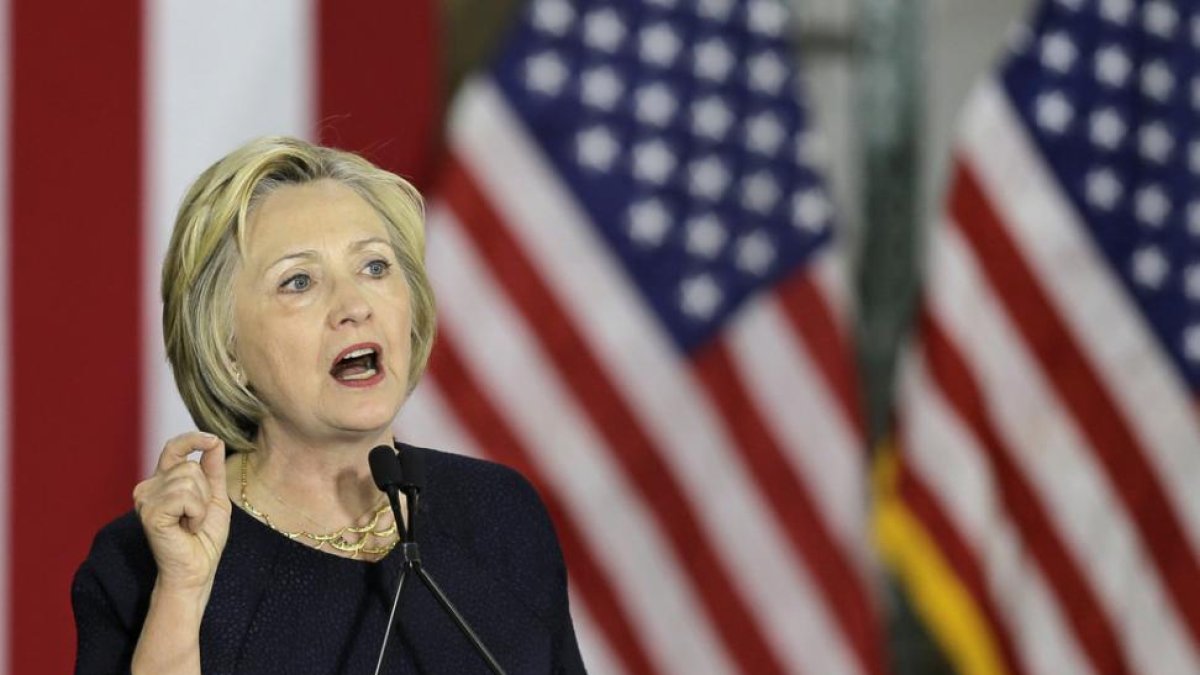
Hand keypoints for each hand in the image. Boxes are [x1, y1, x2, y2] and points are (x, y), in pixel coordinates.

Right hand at [133, 432, 230, 595]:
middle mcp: (148, 487)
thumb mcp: (214, 497)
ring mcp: (145, 499)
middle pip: (190, 466)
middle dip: (205, 492)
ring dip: (201, 505)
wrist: (196, 569)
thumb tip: (215, 440)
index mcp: (162, 481)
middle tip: (195, 517)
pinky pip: (185, 497)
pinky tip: (187, 528)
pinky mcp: (150, 512)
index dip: (192, 439)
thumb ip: (212, 469)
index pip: (173, 448)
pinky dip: (196, 513)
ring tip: (190, 524)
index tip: (211, 439)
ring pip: (189, 479)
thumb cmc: (203, 538)